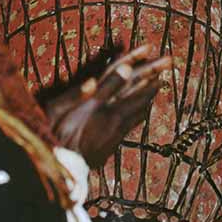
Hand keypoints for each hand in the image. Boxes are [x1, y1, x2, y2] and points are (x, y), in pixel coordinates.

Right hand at [46, 46, 171, 166]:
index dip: (135, 62)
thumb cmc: (53, 138)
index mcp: (98, 107)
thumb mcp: (58, 112)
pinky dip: (143, 108)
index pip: (121, 79)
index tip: (149, 48)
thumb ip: (77, 95)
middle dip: (153, 74)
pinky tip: (145, 107)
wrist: (60, 173)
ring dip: (150, 91)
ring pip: (139, 107)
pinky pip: (135, 121)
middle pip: (137, 91)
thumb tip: (95, 78)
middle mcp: (112, 118)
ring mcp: (115, 132)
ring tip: (160, 80)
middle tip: (168, 61)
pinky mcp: (114, 143)